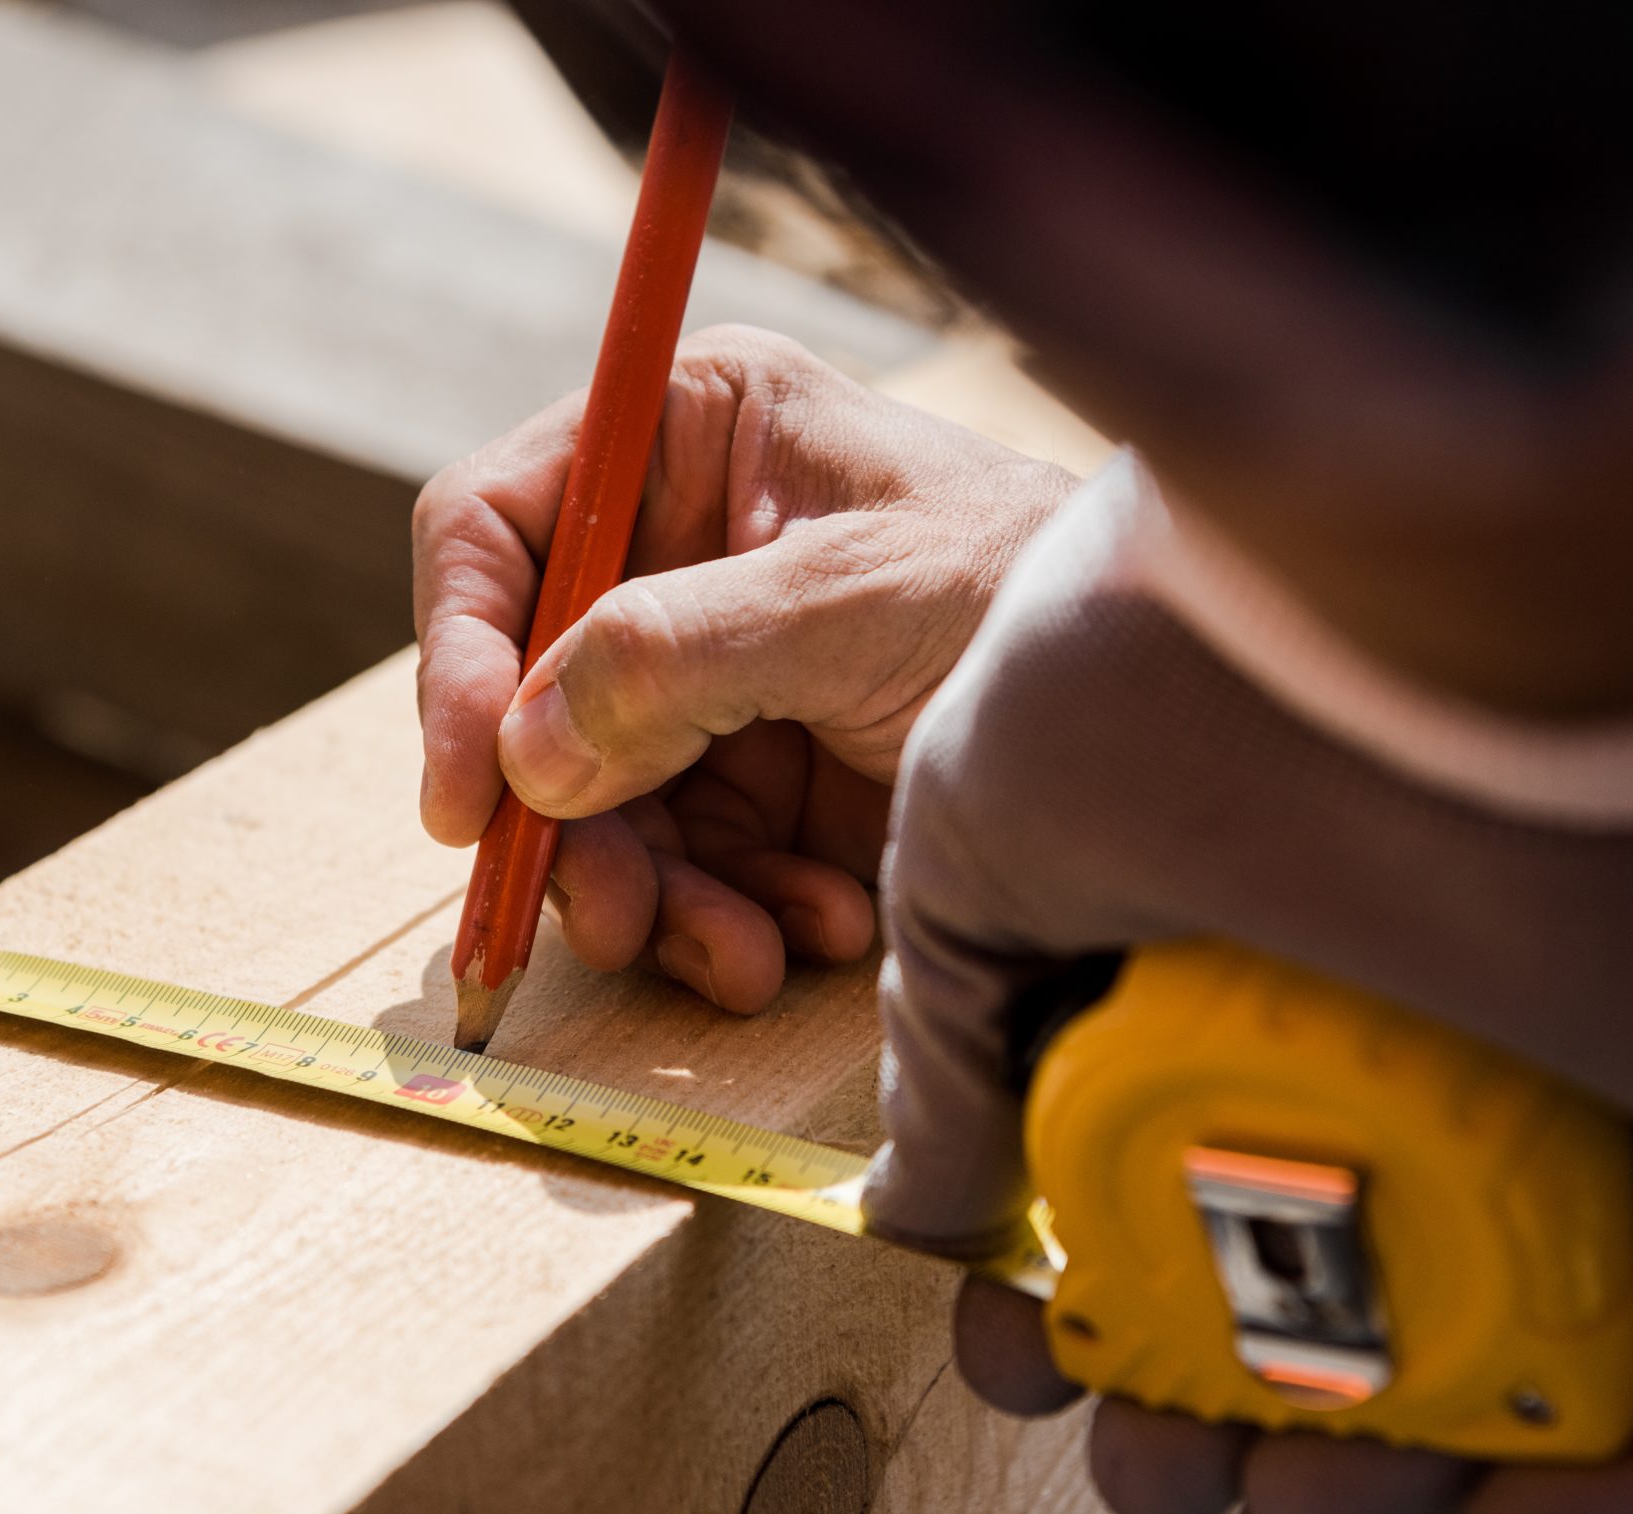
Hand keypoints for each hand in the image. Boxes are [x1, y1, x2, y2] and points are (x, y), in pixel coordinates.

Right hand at [413, 326, 1070, 1009]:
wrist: (1178, 712)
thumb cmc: (1037, 593)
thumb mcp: (856, 603)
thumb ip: (680, 655)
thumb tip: (526, 752)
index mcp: (689, 436)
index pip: (495, 529)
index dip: (454, 656)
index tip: (465, 793)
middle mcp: (679, 551)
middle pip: (530, 696)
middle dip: (569, 825)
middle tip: (613, 920)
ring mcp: (713, 676)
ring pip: (595, 807)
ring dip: (657, 899)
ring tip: (744, 958)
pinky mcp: (760, 780)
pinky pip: (682, 869)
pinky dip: (732, 922)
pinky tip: (820, 931)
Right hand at [867, 454, 1632, 1513]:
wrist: (1439, 580)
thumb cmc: (1177, 672)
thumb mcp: (975, 842)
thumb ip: (952, 1033)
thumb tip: (925, 1211)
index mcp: (1266, 941)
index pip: (1179, 1169)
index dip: (1085, 1301)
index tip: (1022, 1362)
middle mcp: (1445, 1009)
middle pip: (1349, 1275)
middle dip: (1231, 1412)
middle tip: (1154, 1467)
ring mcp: (1617, 1071)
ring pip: (1528, 1340)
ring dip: (1403, 1469)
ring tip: (1300, 1507)